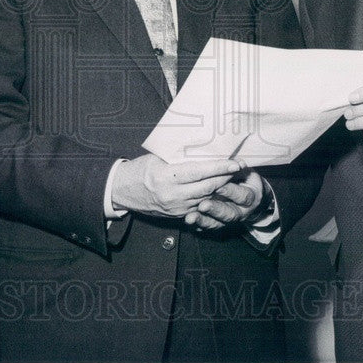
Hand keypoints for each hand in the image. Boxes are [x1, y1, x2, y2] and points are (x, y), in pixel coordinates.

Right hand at [110, 154, 239, 217]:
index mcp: (166, 177)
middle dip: (227, 178)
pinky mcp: (177, 215)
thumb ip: (178, 157)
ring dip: (222, 189)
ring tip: (234, 178)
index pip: (200, 172)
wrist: (122, 192)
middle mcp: (173, 195)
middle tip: (240, 168)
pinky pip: (199, 206)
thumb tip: (202, 148)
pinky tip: (220, 190)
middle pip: (208, 187)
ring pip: (206, 198)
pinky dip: (211, 198)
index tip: (235, 163)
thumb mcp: (157, 158)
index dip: (220, 168)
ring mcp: (176, 207)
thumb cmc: (139, 170)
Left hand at [185, 166, 266, 230]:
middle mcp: (241, 212)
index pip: (242, 196)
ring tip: (191, 217)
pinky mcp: (217, 224)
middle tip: (202, 205)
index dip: (231, 192)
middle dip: (215, 209)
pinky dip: (197, 225)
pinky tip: (189, 221)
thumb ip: (240, 169)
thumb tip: (238, 164)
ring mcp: (228, 220)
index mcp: (250, 198)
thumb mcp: (245, 173)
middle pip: (229, 213)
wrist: (247, 199)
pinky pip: (207, 227)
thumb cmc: (243, 180)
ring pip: (216, 223)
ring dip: (203, 220)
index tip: (218, 187)